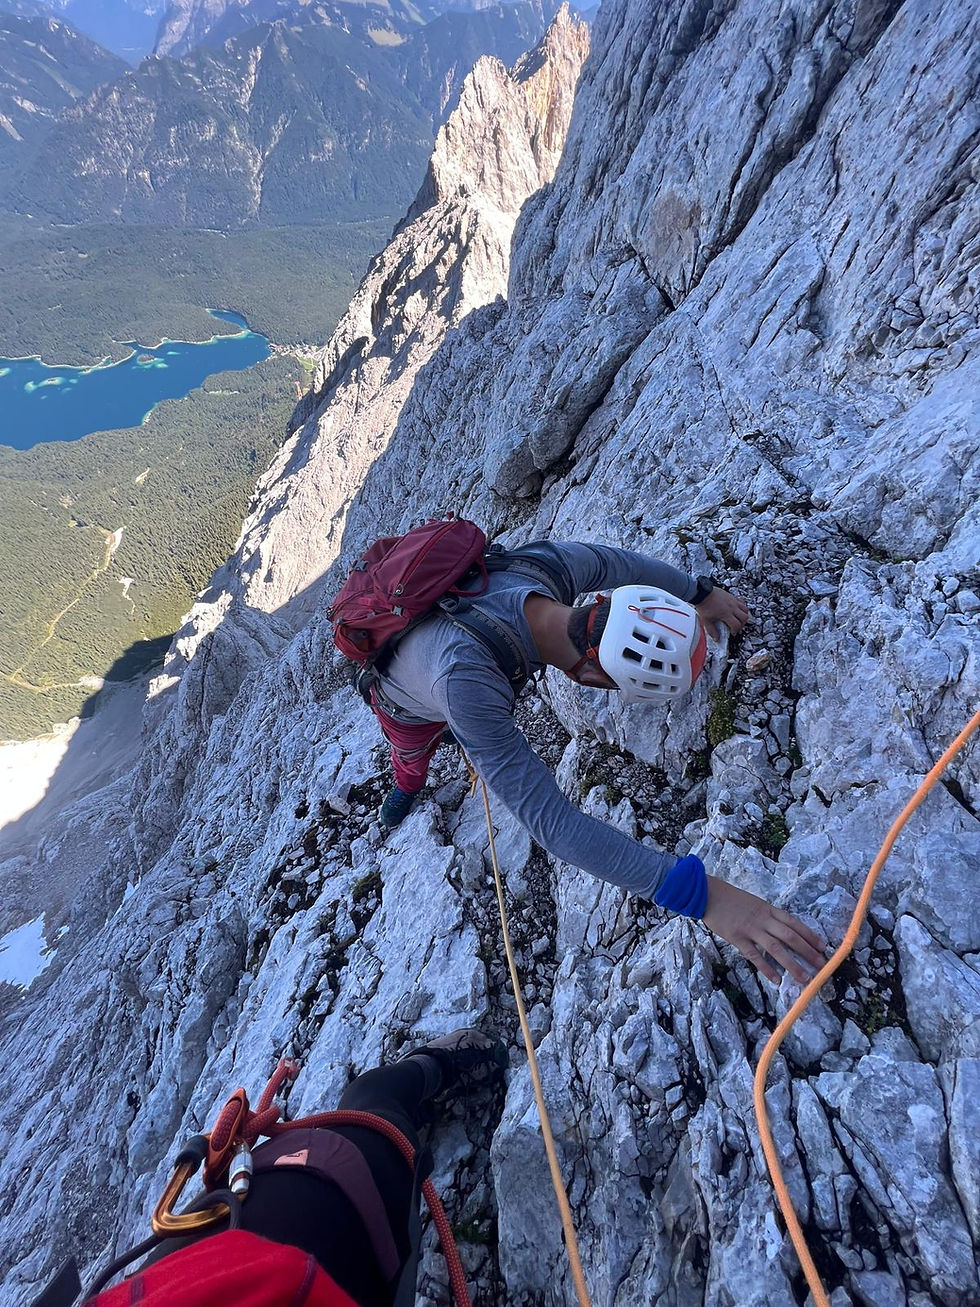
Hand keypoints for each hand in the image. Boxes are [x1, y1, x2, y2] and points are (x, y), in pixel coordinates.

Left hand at [696, 587, 748, 638]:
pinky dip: (742, 607)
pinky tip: (737, 609)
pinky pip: (742, 602)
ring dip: (743, 615)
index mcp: (726, 614)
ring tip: (738, 619)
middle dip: (742, 624)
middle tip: (736, 626)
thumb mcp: (706, 620)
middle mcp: (732, 607)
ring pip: (745, 609)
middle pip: (744, 618)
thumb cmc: (704, 605)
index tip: (732, 632)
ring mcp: (733, 601)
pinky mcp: (732, 597)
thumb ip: (711, 630)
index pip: (736, 625)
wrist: (703, 593)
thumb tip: (716, 638)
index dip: (736, 631)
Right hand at [702, 876, 825, 983]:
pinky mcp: (737, 938)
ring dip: (792, 964)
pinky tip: (776, 979)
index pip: (794, 923)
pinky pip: (754, 955)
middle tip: (821, 965)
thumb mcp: (753, 903)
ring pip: (776, 948)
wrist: (708, 893)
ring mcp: (750, 929)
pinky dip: (766, 968)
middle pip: (790, 936)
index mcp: (768, 909)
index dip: (810, 935)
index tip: (822, 946)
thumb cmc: (730, 898)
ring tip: (804, 978)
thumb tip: (781, 930)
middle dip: (808, 952)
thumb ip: (766, 916)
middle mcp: (763, 919)